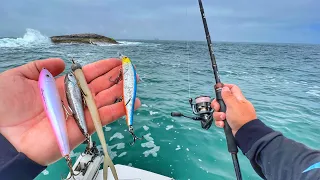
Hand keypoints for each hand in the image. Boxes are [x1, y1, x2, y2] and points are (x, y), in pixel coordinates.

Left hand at [0, 58, 140, 165]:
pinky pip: (102, 119)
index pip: (85, 75)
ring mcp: (77, 115)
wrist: (0, 136)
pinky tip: (131, 105)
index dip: (101, 67)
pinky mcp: (81, 130)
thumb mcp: (17, 77)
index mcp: (58, 87)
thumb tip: (60, 62)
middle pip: (99, 87)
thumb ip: (39, 67)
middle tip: (131, 71)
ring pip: (105, 102)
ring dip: (121, 94)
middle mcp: (71, 100)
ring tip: (135, 85)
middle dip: (115, 78)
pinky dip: (117, 112)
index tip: (117, 61)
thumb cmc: (4, 106)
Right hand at [211, 84, 256, 134]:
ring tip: (223, 118)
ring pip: (219, 111)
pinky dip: (220, 122)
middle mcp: (234, 105)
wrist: (245, 133)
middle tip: (217, 108)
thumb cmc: (241, 117)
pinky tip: (223, 124)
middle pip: (221, 100)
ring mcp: (231, 114)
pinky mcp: (228, 121)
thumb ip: (228, 96)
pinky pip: (220, 119)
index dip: (225, 87)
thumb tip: (224, 87)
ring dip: (218, 115)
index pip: (232, 88)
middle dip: (217, 105)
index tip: (218, 90)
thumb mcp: (233, 104)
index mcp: (238, 99)